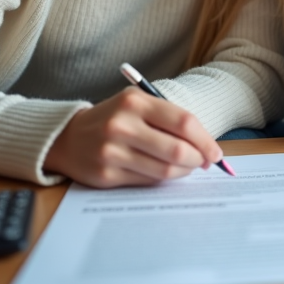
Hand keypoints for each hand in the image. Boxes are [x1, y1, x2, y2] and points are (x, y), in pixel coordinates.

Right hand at [44, 88, 223, 187]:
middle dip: (198, 159)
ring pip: (165, 169)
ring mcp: (112, 152)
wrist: (68, 138)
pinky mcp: (107, 175)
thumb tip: (206, 146)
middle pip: (177, 149)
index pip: (184, 122)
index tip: (216, 152)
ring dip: (184, 171)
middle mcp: (122, 125)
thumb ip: (169, 119)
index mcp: (135, 102)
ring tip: (187, 167)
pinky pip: (148, 181)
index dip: (206, 140)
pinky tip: (165, 172)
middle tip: (204, 162)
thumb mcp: (137, 105)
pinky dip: (164, 179)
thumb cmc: (114, 119)